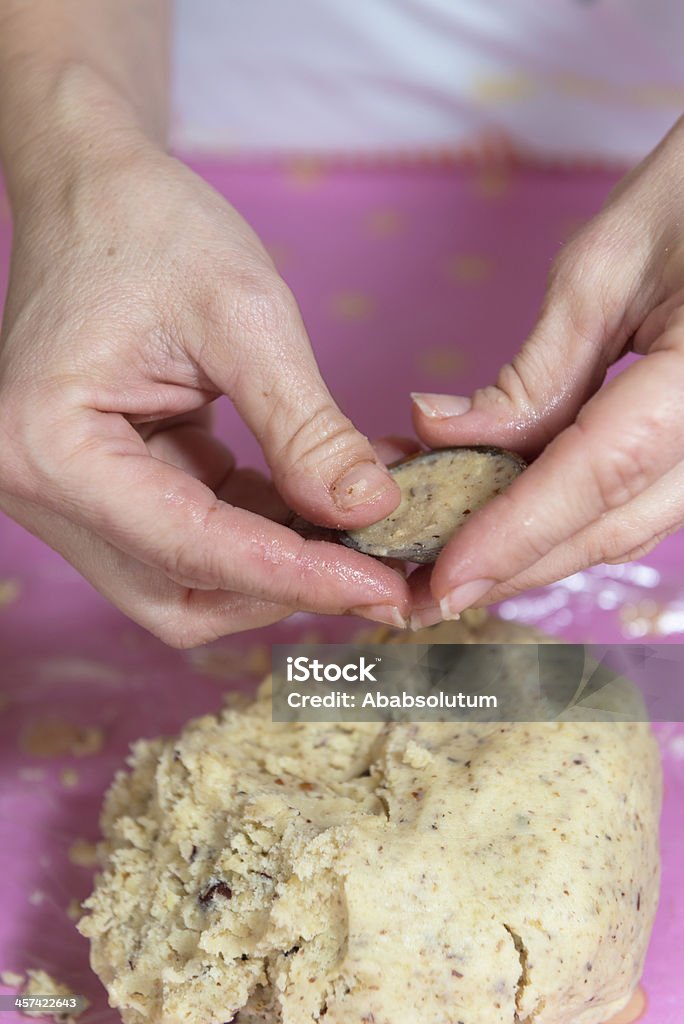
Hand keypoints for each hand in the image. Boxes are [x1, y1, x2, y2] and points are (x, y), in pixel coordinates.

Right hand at [0, 137, 408, 644]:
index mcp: (50, 446)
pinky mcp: (108, 488)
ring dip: (279, 564)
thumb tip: (370, 510)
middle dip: (286, 588)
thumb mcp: (244, 315)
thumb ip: (305, 427)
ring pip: (189, 581)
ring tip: (361, 527)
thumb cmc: (150, 228)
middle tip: (383, 570)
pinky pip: (193, 539)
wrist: (95, 191)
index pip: (190, 549)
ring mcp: (72, 497)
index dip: (296, 576)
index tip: (385, 587)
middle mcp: (43, 491)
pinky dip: (263, 529)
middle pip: (180, 597)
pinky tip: (322, 499)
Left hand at [410, 117, 683, 620]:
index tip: (443, 578)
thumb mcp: (606, 270)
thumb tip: (444, 437)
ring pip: (632, 524)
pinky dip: (575, 515)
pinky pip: (644, 496)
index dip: (515, 534)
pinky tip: (513, 517)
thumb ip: (535, 373)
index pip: (597, 475)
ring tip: (459, 562)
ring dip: (543, 551)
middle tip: (431, 593)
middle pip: (616, 525)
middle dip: (518, 566)